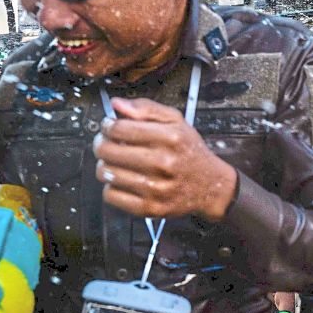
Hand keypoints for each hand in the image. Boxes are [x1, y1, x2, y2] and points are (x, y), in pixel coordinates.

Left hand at [94, 97, 237, 219]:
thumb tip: (116, 104)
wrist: (211, 186)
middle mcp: (163, 162)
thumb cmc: (190, 151)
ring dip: (104, 166)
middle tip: (107, 144)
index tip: (108, 127)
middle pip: (107, 151)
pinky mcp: (150, 207)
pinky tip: (122, 180)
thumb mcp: (176, 121)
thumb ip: (146, 109)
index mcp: (169, 137)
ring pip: (106, 173)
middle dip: (101, 144)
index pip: (119, 128)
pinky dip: (111, 187)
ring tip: (115, 162)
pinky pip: (111, 195)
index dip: (107, 126)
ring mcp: (156, 188)